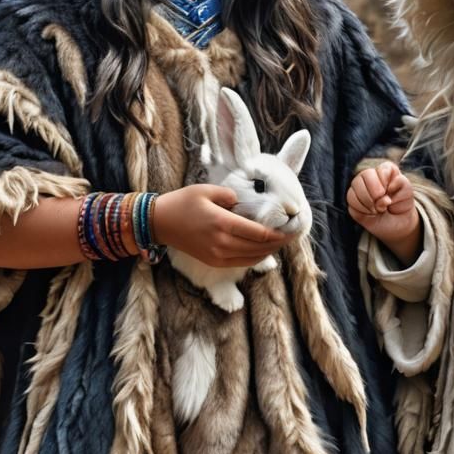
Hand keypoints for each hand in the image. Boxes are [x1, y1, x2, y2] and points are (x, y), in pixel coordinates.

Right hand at [151, 185, 292, 267]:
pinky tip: (263, 250)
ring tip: (281, 243)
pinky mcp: (214, 262)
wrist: (161, 223)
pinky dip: (255, 257)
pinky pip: (242, 263)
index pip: (258, 234)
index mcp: (222, 223)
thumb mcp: (207, 190)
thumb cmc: (183, 202)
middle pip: (259, 248)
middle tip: (292, 236)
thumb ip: (230, 195)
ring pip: (252, 258)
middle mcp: (222, 243)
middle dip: (278, 243)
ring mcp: (218, 255)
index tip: (292, 229)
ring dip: (269, 252)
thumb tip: (245, 203)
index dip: (278, 234)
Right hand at [347, 161, 421, 264]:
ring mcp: (358, 188)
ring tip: (378, 210)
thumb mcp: (407, 191)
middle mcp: (369, 176)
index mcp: (384, 170)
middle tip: (384, 204)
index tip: (390, 192)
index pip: (381, 170)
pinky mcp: (353, 201)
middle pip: (363, 176)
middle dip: (374, 194)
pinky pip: (351, 203)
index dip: (384, 182)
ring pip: (354, 189)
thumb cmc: (402, 203)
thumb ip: (400, 182)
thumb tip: (388, 187)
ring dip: (368, 203)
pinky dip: (362, 210)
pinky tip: (370, 213)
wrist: (397, 222)